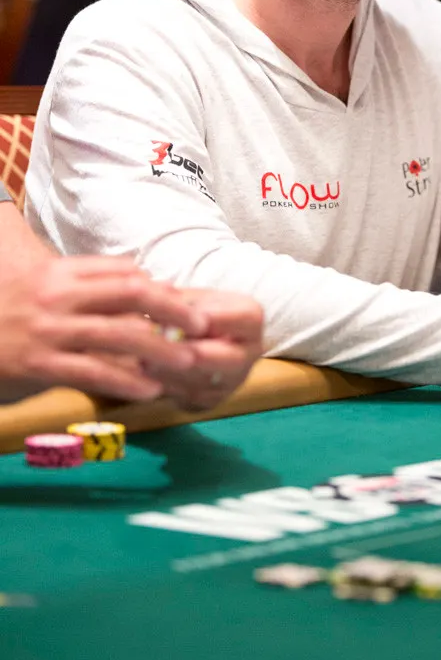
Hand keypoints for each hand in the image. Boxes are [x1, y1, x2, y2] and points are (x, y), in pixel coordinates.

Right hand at [0, 256, 208, 402]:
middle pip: (129, 294)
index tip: (185, 299)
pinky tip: (150, 388)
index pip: (120, 271)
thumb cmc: (8, 311)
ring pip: (117, 334)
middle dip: (171, 307)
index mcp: (60, 273)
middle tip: (201, 323)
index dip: (157, 285)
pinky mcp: (40, 365)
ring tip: (188, 359)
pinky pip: (92, 371)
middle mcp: (58, 297)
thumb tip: (139, 276)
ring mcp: (49, 331)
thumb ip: (85, 280)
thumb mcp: (42, 285)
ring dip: (159, 348)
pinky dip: (126, 380)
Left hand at [148, 288, 263, 410]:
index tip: (181, 315)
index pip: (241, 319)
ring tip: (143, 361)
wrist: (198, 337)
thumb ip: (177, 298)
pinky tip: (146, 376)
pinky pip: (189, 398)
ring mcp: (233, 381)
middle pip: (229, 359)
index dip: (211, 318)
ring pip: (205, 383)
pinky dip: (166, 387)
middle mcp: (251, 352)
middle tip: (165, 346)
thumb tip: (160, 294)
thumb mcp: (190, 296)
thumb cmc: (194, 310)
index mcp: (251, 319)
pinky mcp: (211, 401)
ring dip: (173, 373)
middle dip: (194, 353)